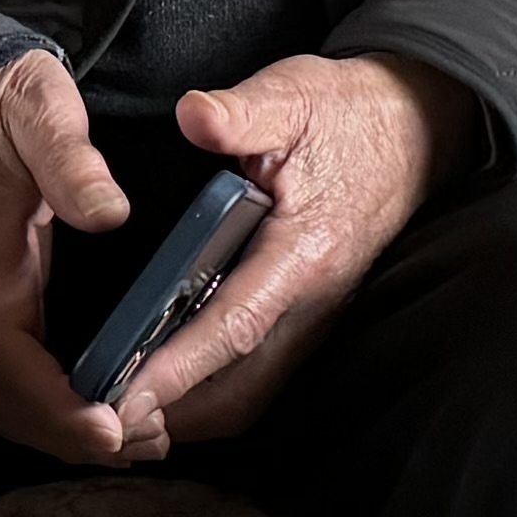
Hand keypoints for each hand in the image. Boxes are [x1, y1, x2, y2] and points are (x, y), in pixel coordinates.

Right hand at [0, 50, 146, 467]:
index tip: (109, 426)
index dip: (54, 405)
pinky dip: (64, 410)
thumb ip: (71, 158)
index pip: (6, 361)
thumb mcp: (40, 110)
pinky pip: (25, 377)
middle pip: (8, 401)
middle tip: (140, 443)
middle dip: (67, 436)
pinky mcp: (6, 304)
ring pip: (14, 399)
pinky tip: (113, 413)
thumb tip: (110, 215)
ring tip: (139, 440)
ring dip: (68, 432)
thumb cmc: (5, 106)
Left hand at [131, 55, 469, 451]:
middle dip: (173, 413)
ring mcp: (314, 316)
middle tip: (104, 421)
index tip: (127, 395)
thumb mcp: (294, 96)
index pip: (235, 325)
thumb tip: (194, 115)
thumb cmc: (346, 114)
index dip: (179, 367)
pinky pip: (257, 377)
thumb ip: (242, 111)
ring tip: (123, 414)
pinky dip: (209, 394)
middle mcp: (313, 301)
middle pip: (240, 388)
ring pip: (249, 394)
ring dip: (189, 413)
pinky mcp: (308, 317)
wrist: (413, 128)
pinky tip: (165, 385)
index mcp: (304, 252)